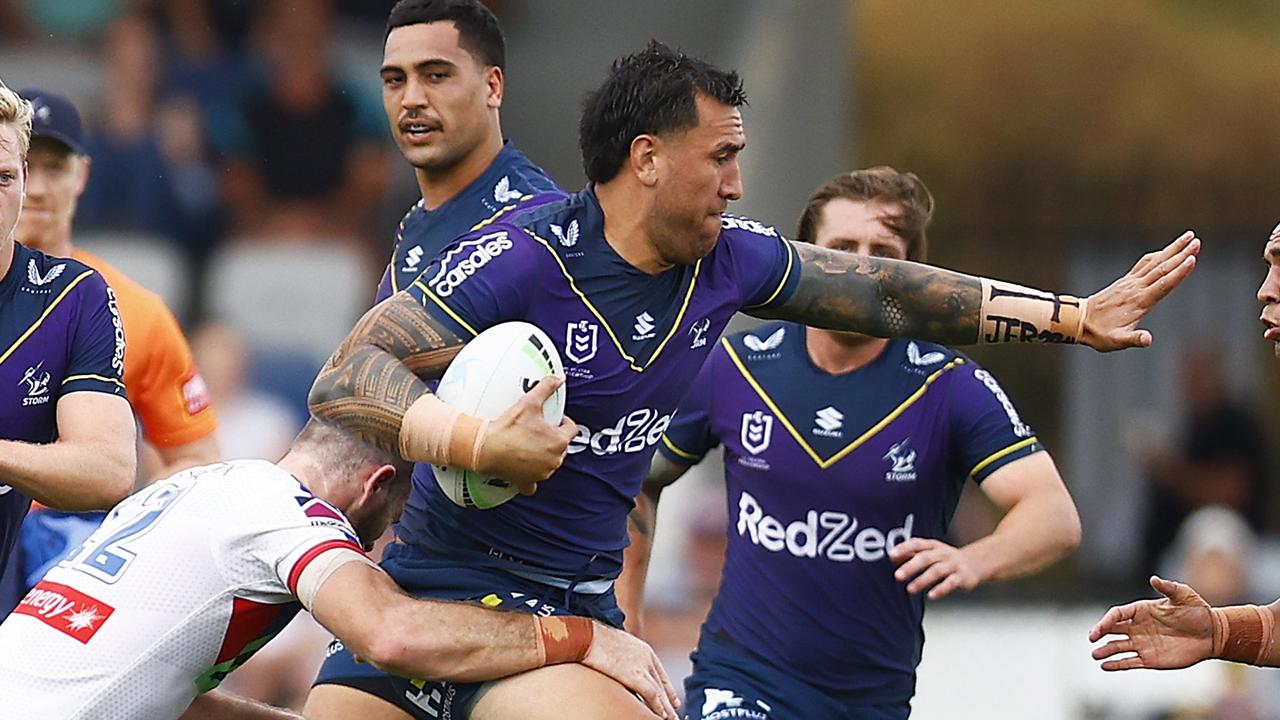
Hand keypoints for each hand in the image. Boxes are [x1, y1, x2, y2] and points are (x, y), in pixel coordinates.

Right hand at [476, 376, 576, 491]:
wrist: (486, 447)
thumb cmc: (509, 427)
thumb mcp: (529, 403)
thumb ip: (546, 388)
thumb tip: (559, 378)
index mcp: (559, 441)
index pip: (572, 429)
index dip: (563, 421)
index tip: (553, 419)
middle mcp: (554, 460)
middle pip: (561, 446)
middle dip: (553, 438)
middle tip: (538, 429)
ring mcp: (542, 473)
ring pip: (550, 462)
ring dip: (544, 455)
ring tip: (529, 444)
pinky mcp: (528, 481)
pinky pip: (534, 483)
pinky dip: (531, 477)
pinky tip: (525, 469)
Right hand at [581, 622, 679, 719]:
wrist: (588, 636)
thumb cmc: (594, 639)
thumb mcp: (616, 646)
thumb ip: (624, 658)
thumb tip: (621, 667)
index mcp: (643, 650)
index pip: (660, 673)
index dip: (667, 689)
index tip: (672, 700)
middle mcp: (647, 658)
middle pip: (662, 684)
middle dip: (668, 701)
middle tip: (674, 714)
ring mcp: (642, 666)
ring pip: (659, 692)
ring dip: (665, 708)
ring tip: (671, 719)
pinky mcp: (635, 675)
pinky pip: (651, 695)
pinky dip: (657, 707)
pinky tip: (660, 715)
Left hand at [889, 538, 981, 599]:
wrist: (976, 562)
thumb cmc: (946, 558)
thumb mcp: (931, 552)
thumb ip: (912, 554)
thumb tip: (892, 557)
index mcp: (933, 546)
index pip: (917, 544)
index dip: (904, 548)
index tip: (891, 555)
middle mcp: (942, 553)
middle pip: (925, 558)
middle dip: (910, 567)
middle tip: (897, 576)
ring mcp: (952, 565)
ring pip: (936, 571)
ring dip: (922, 580)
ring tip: (910, 589)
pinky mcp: (961, 577)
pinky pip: (950, 583)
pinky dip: (940, 589)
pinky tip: (931, 596)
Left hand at [1080, 231, 1198, 350]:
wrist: (1079, 321)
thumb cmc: (1099, 334)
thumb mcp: (1116, 341)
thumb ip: (1133, 340)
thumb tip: (1148, 340)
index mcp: (1139, 302)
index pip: (1163, 285)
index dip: (1178, 273)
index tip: (1192, 259)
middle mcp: (1136, 288)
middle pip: (1162, 269)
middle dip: (1180, 255)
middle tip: (1197, 242)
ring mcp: (1130, 282)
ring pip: (1154, 262)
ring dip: (1172, 250)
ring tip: (1189, 237)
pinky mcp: (1126, 281)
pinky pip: (1144, 264)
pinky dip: (1156, 255)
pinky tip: (1165, 251)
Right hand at [1089, 575, 1214, 670]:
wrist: (1212, 634)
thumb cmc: (1198, 611)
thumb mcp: (1184, 595)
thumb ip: (1168, 587)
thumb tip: (1153, 578)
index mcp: (1141, 610)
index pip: (1117, 614)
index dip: (1107, 620)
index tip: (1102, 627)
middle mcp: (1138, 627)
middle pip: (1112, 630)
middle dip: (1100, 633)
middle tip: (1092, 639)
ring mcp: (1143, 644)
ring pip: (1118, 647)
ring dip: (1106, 651)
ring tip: (1095, 656)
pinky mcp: (1150, 660)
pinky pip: (1130, 662)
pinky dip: (1117, 665)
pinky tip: (1106, 667)